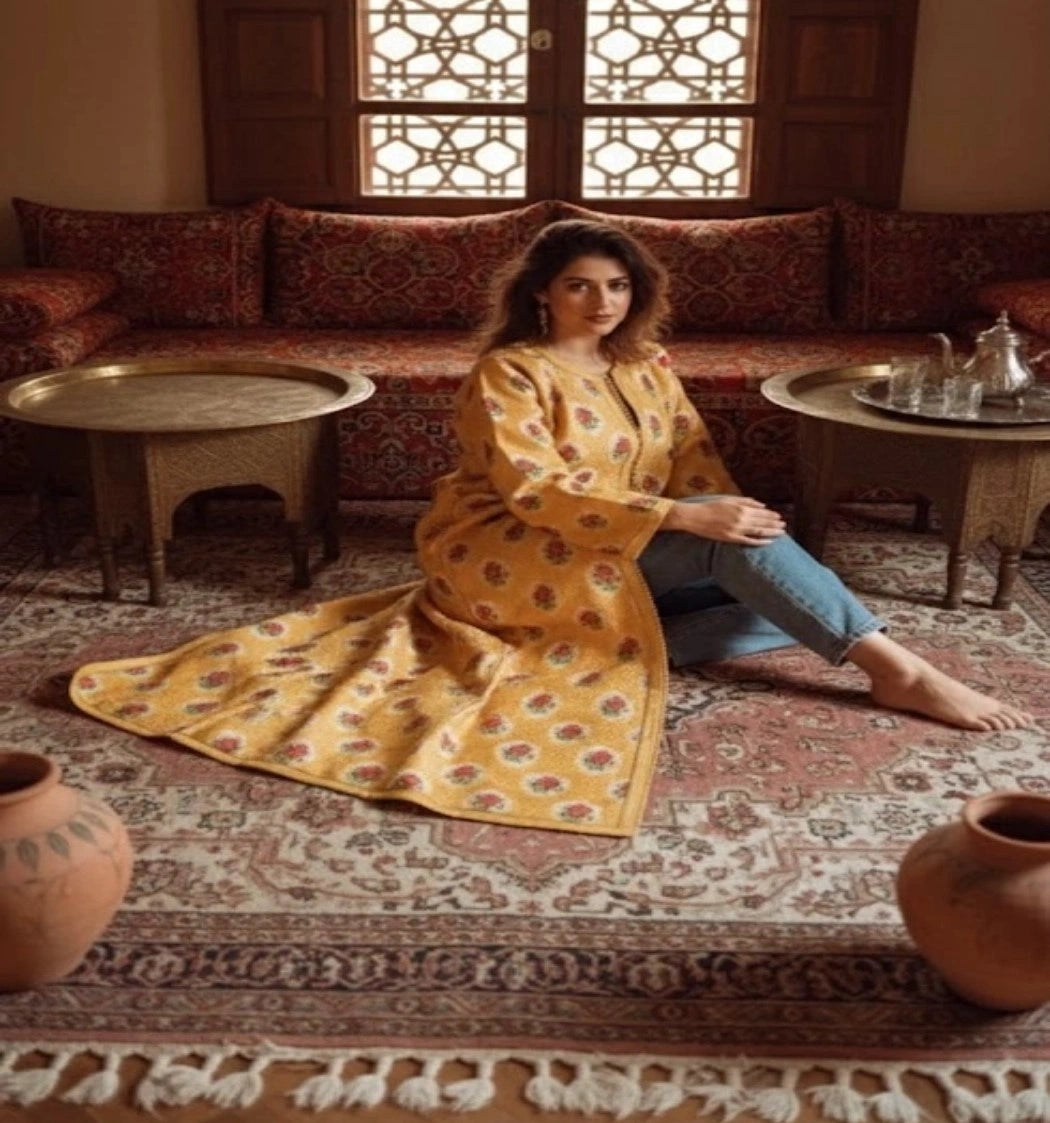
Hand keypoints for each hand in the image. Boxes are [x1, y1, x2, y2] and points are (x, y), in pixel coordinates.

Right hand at [660, 496, 785, 545]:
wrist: (694, 517)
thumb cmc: (711, 506)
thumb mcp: (729, 499)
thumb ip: (747, 501)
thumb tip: (762, 505)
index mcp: (741, 508)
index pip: (762, 513)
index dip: (772, 515)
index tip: (780, 517)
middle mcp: (741, 519)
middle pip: (763, 522)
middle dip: (775, 524)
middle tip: (784, 526)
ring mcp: (736, 530)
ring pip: (759, 531)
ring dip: (772, 532)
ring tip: (781, 533)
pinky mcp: (731, 538)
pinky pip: (749, 541)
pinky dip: (760, 542)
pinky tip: (768, 542)